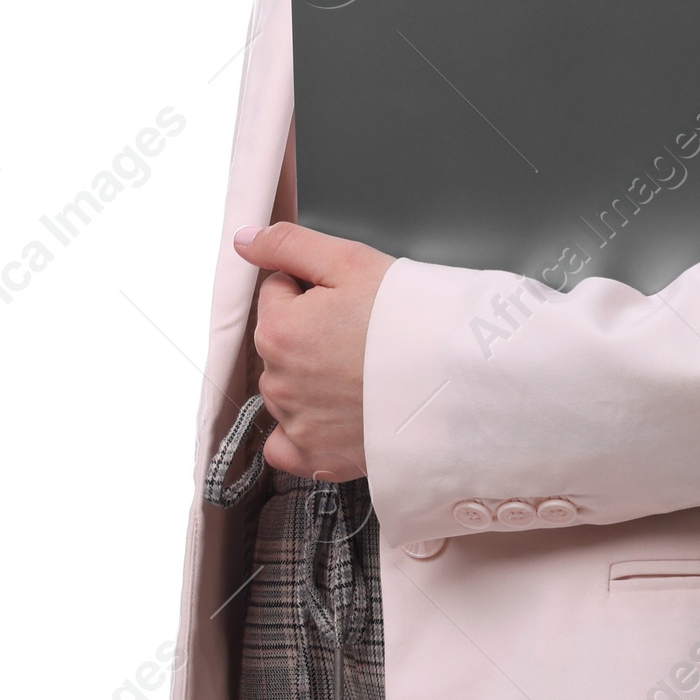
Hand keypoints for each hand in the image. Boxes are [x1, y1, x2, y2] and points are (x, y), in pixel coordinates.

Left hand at [233, 222, 395, 480]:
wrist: (455, 378)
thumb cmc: (409, 316)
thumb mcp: (350, 261)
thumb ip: (289, 245)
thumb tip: (244, 241)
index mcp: (280, 330)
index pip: (277, 291)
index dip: (313, 286)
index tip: (348, 296)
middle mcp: (279, 381)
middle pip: (280, 341)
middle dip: (310, 331)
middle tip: (360, 332)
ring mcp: (297, 424)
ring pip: (286, 388)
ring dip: (309, 377)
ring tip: (360, 371)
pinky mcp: (318, 458)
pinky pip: (286, 447)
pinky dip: (302, 432)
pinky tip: (333, 415)